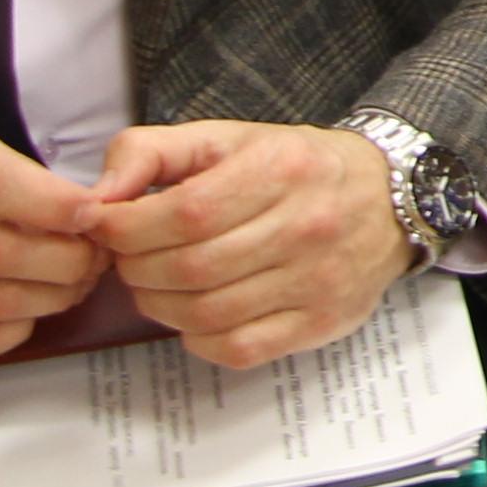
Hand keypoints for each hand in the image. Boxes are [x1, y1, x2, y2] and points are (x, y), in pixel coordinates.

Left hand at [83, 122, 416, 369]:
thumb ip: (151, 151)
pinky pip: (237, 347)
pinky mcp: (319, 322)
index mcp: (280, 169)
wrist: (389, 198)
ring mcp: (316, 280)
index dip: (126, 228)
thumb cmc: (295, 168)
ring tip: (157, 283)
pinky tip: (196, 311)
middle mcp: (305, 225)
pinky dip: (198, 336)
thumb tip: (97, 197)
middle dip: (136, 268)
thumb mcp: (227, 139)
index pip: (183, 211)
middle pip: (189, 267)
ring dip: (159, 305)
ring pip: (206, 313)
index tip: (108, 227)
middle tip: (130, 258)